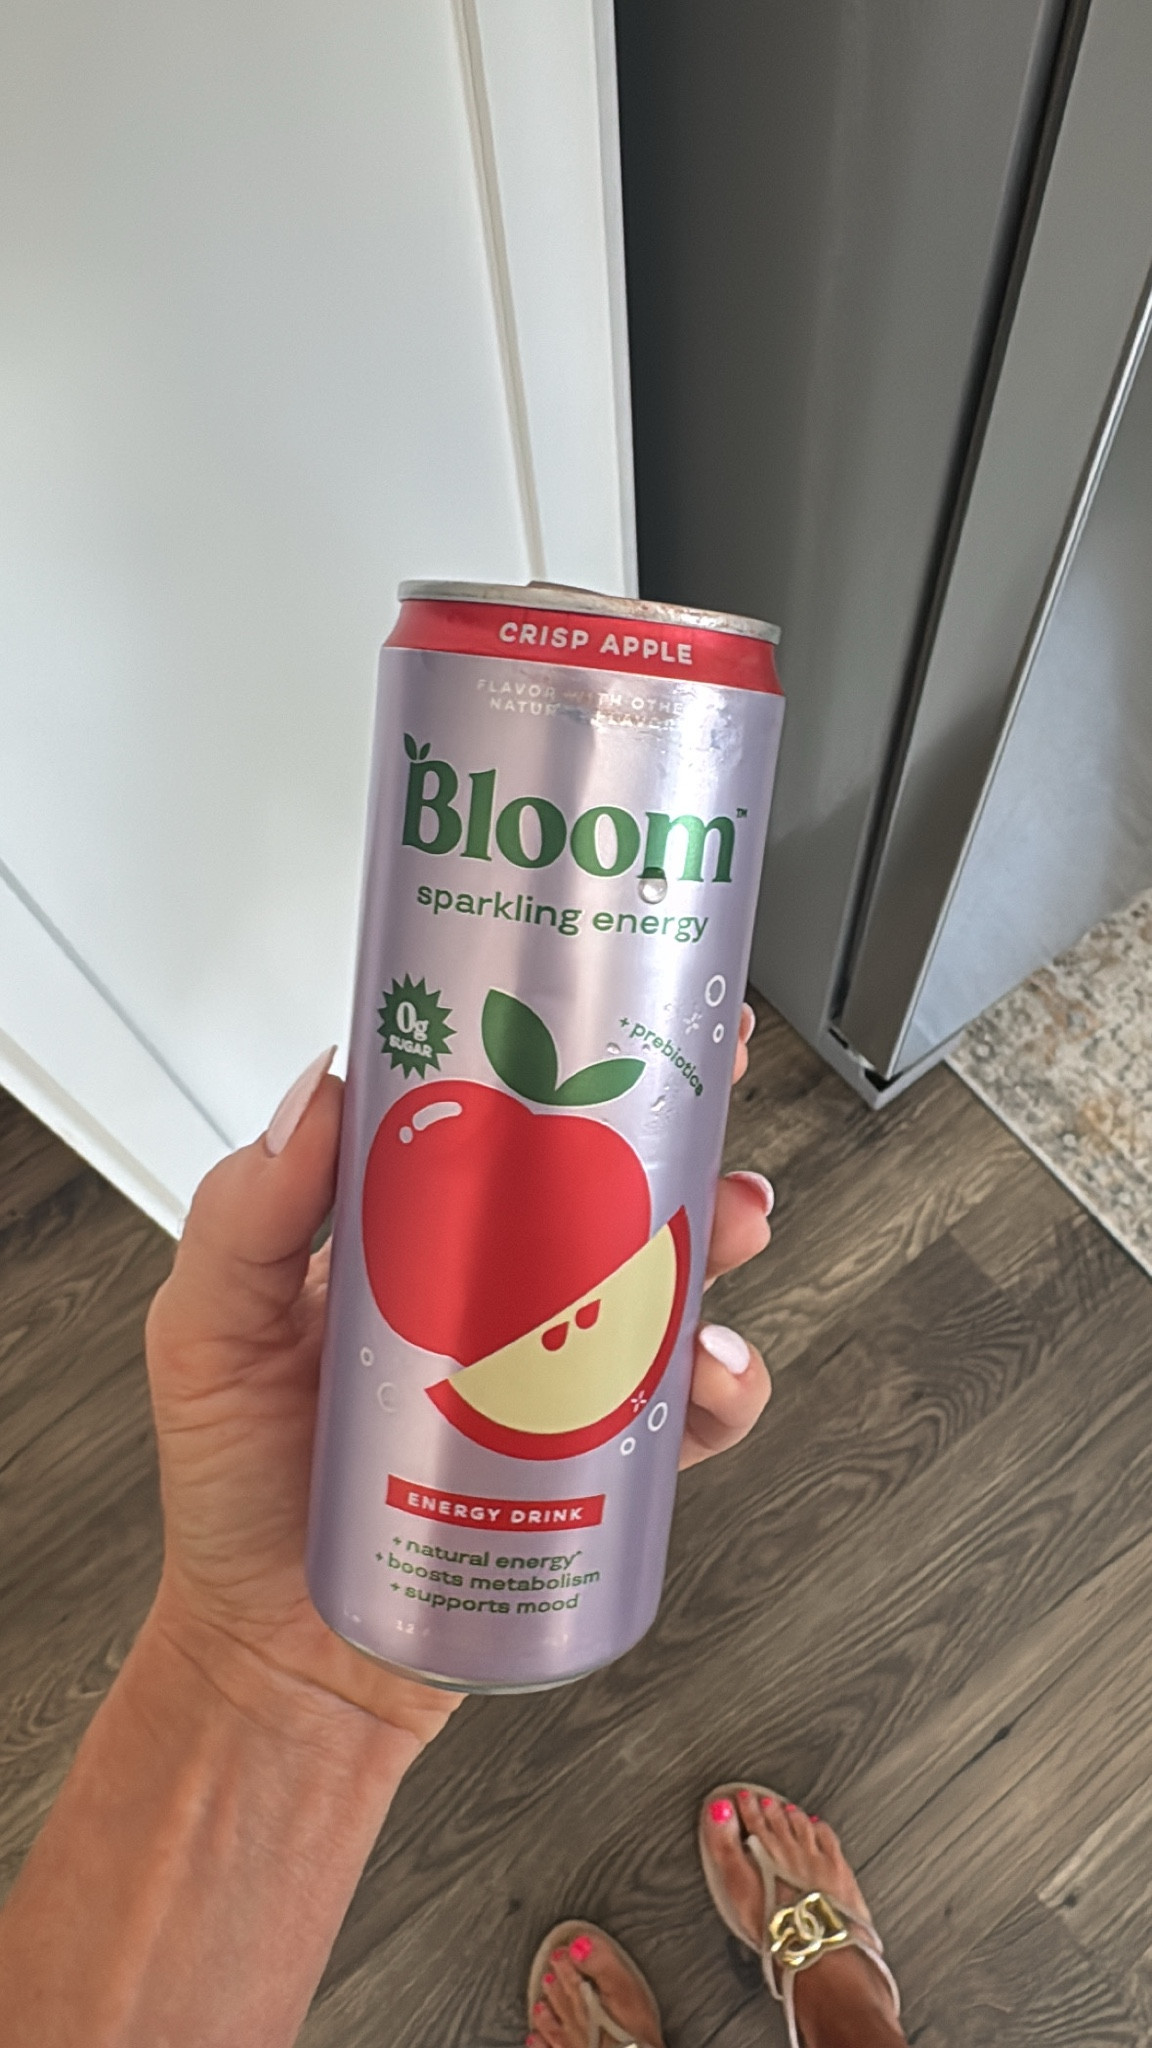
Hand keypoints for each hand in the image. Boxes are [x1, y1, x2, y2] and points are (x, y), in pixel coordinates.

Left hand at [144, 1008, 771, 1744]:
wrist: (285, 1663)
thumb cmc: (236, 1497)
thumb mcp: (206, 1335)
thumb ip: (241, 1217)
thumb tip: (315, 1092)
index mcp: (401, 1239)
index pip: (489, 1118)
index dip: (553, 1054)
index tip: (602, 1000)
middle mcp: (485, 1292)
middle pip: (598, 1181)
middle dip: (671, 1125)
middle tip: (708, 1085)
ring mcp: (545, 1373)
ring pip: (660, 1278)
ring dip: (717, 1236)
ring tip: (732, 1225)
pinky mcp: (588, 1461)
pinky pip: (680, 1413)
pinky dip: (724, 1387)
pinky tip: (716, 1376)